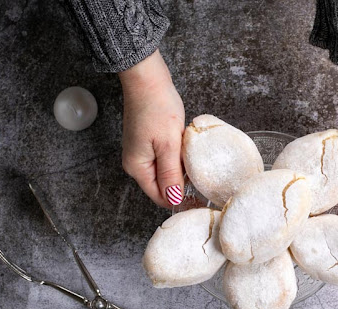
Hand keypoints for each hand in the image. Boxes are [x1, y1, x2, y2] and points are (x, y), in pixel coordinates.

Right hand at [119, 50, 184, 207]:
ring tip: (190, 155)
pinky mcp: (148, 143)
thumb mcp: (168, 145)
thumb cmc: (157, 108)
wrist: (147, 79)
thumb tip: (174, 200)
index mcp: (137, 168)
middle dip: (182, 182)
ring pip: (166, 172)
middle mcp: (136, 164)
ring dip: (181, 168)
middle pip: (163, 186)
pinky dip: (177, 156)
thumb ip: (171, 175)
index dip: (180, 199)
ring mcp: (141, 153)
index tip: (200, 195)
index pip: (160, 197)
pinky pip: (165, 159)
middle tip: (199, 171)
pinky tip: (184, 146)